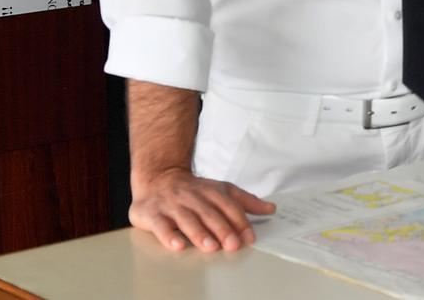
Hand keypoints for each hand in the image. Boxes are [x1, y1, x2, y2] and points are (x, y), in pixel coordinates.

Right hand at [128, 166, 275, 252]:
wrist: (158, 178)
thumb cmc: (193, 191)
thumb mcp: (220, 190)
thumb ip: (245, 201)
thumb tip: (271, 209)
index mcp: (211, 191)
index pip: (228, 206)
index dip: (239, 221)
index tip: (249, 237)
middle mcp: (192, 197)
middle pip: (209, 213)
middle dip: (222, 229)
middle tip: (233, 245)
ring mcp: (172, 205)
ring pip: (187, 219)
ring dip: (199, 233)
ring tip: (210, 247)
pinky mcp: (152, 213)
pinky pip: (160, 225)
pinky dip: (169, 236)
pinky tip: (177, 245)